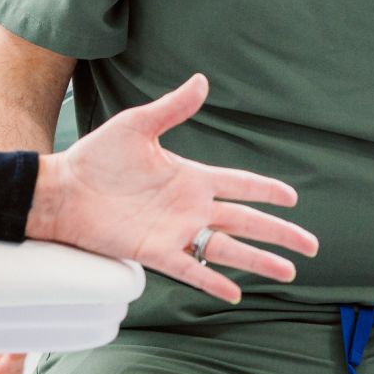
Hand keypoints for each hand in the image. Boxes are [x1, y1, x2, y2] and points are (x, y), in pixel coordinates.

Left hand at [26, 73, 318, 303]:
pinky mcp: (154, 251)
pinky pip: (190, 269)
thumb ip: (172, 109)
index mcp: (190, 177)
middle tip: (311, 246)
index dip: (267, 190)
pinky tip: (235, 293)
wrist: (62, 190)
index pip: (240, 184)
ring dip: (258, 260)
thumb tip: (202, 81)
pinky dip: (213, 281)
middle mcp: (189, 207)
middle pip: (245, 222)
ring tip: (289, 272)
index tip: (294, 197)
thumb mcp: (137, 126)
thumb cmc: (96, 157)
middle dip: (279, 233)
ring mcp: (174, 231)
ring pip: (227, 249)